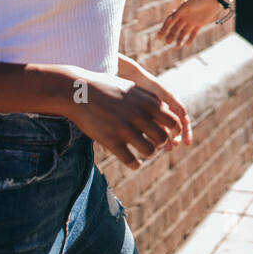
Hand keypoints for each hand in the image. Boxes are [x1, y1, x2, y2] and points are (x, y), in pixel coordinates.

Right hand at [60, 68, 186, 169]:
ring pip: (149, 151)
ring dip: (149, 154)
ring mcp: (124, 129)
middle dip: (160, 143)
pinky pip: (131, 161)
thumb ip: (150, 100)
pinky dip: (136, 164)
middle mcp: (139, 115)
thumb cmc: (106, 89)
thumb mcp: (132, 89)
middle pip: (162, 138)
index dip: (174, 131)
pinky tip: (135, 163)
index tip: (169, 135)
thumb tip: (166, 110)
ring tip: (144, 152)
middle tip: (154, 144)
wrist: (78, 92)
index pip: (173, 121)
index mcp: (147, 102)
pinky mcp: (111, 141)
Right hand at [158, 0, 224, 46]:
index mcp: (179, 12)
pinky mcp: (199, 24)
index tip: (160, 36)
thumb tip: (169, 20)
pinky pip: (193, 33)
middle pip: (175, 29)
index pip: (169, 22)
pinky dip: (190, 39)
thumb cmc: (198, 0)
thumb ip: (178, 13)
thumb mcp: (186, 5)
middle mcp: (184, 17)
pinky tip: (187, 44)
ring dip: (179, 39)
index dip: (164, 29)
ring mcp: (192, 21)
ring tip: (178, 46)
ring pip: (183, 32)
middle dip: (171, 35)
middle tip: (167, 42)